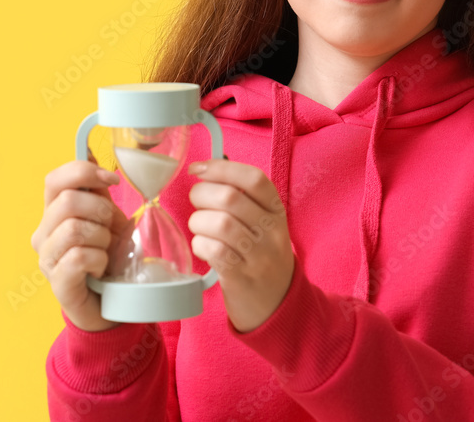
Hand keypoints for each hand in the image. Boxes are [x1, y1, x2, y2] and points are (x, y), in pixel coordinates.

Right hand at [31, 154, 129, 331]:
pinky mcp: (58, 283)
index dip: (83, 172)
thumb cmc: (107, 258)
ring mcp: (47, 260)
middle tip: (110, 229)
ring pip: (73, 229)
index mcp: (53, 214)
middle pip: (68, 202)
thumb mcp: (107, 220)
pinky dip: (98, 259)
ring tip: (106, 251)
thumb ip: (99, 193)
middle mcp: (43, 235)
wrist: (111, 302)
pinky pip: (78, 257)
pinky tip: (100, 267)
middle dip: (101, 210)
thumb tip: (92, 155)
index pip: (54, 180)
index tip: (111, 180)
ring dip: (101, 238)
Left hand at [187, 159, 293, 332]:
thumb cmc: (261, 257)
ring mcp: (259, 256)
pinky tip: (203, 247)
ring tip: (199, 228)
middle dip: (201, 195)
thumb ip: (242, 199)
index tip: (198, 169)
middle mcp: (272, 232)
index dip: (221, 168)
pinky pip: (214, 251)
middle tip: (196, 203)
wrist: (277, 305)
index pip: (253, 179)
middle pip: (230, 198)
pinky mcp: (242, 278)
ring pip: (219, 224)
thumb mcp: (263, 225)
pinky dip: (200, 245)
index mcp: (277, 212)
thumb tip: (208, 170)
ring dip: (198, 222)